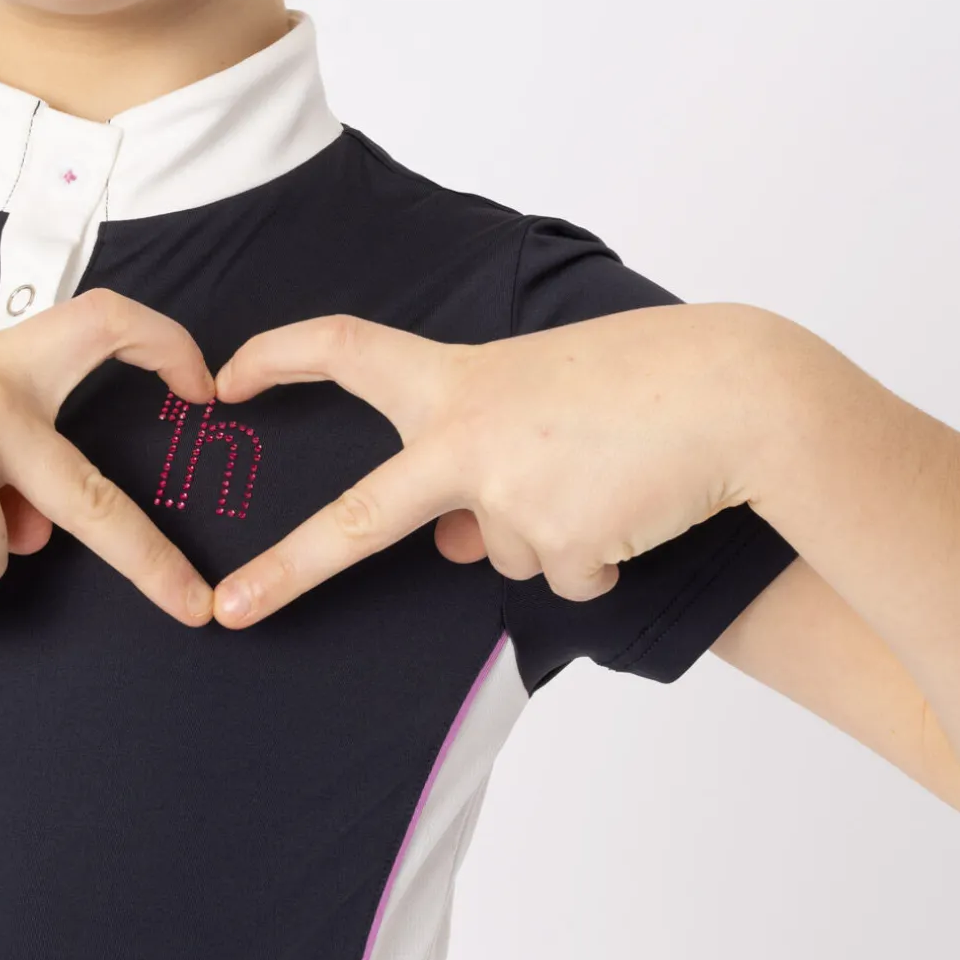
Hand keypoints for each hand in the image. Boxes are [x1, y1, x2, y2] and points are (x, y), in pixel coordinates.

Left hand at [207, 305, 767, 625]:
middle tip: (230, 611)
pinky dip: (599, 555)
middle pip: (359, 519)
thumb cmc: (643, 377)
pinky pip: (565, 576)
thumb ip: (483, 456)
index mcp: (456, 380)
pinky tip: (634, 506)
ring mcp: (509, 499)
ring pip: (507, 550)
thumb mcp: (542, 398)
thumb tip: (456, 547)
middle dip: (289, 571)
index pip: (347, 348)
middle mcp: (466, 440)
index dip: (279, 356)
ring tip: (610, 473)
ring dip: (554, 528)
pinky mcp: (560, 546)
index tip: (224, 376)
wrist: (735, 395)